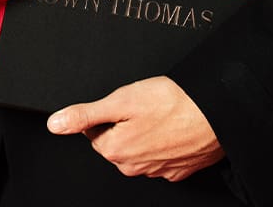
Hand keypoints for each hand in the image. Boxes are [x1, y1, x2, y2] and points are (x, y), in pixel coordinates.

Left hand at [46, 75, 224, 181]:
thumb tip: (55, 124)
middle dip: (127, 124)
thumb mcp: (121, 100)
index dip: (110, 113)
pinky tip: (175, 128)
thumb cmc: (172, 103)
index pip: (96, 131)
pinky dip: (166, 143)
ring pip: (140, 149)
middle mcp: (134, 166)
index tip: (127, 104)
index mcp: (115, 150)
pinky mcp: (179, 170)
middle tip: (147, 107)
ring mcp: (158, 171)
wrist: (217, 113)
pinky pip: (163, 156)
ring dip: (146, 134)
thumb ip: (85, 114)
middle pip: (117, 142)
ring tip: (163, 115)